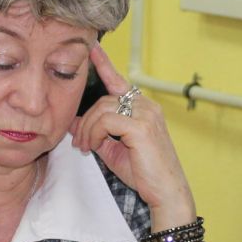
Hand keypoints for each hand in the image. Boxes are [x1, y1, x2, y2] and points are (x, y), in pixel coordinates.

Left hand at [71, 44, 195, 223]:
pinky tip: (93, 147)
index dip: (104, 64)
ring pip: (103, 108)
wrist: (166, 192)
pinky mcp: (141, 127)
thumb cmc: (144, 173)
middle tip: (78, 142)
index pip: (120, 82)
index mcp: (144, 108)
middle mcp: (147, 106)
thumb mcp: (114, 149)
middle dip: (86, 120)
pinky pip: (106, 121)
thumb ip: (97, 133)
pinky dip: (94, 133)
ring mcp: (146, 114)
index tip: (92, 48)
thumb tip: (75, 123)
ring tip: (85, 147)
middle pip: (104, 99)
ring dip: (88, 128)